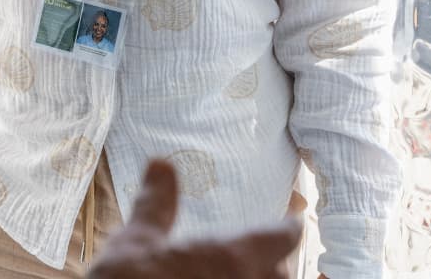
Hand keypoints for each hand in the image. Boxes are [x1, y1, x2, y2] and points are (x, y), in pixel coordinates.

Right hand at [88, 160, 300, 278]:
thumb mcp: (136, 241)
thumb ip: (157, 204)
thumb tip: (161, 164)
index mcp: (230, 259)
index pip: (279, 240)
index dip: (288, 230)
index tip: (294, 223)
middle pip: (281, 277)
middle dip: (275, 266)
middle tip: (267, 258)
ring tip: (245, 275)